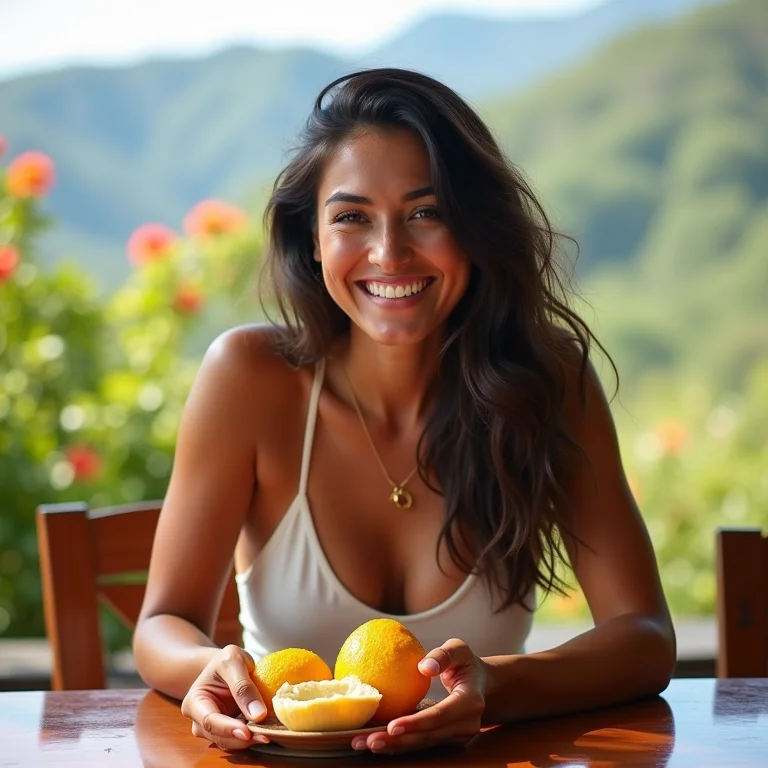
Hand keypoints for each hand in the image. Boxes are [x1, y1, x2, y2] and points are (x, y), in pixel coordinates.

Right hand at [180, 645, 269, 750]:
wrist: (227, 665)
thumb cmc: (225, 660)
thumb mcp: (233, 661)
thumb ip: (243, 686)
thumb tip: (257, 715)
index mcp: (194, 702)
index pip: (208, 720)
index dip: (227, 728)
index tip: (246, 731)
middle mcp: (200, 721)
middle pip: (220, 736)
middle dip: (242, 738)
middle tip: (264, 736)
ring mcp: (215, 728)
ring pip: (231, 742)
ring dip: (249, 740)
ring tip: (268, 734)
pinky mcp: (230, 731)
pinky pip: (240, 738)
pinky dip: (253, 736)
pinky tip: (266, 731)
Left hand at [351, 638, 486, 754]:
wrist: (483, 686)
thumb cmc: (466, 663)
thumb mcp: (459, 650)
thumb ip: (444, 655)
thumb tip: (424, 666)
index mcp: (469, 702)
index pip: (439, 717)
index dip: (416, 723)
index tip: (391, 726)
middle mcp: (465, 726)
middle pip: (427, 738)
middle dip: (396, 742)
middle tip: (367, 741)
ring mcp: (456, 737)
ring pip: (421, 745)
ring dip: (392, 746)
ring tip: (362, 744)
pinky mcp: (446, 741)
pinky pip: (420, 743)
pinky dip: (398, 743)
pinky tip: (374, 741)